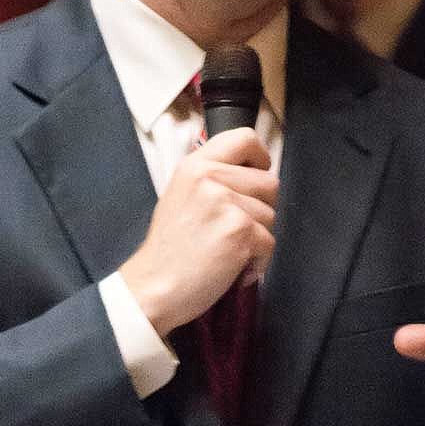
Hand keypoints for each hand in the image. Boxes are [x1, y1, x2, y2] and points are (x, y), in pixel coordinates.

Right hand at [120, 128, 277, 336]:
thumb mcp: (181, 195)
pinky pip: (269, 243)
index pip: (244, 138)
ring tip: (227, 251)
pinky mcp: (239, 231)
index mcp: (194, 165)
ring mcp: (225, 203)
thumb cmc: (169, 250)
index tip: (255, 176)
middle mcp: (209, 177)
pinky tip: (232, 268)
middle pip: (269, 182)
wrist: (152, 287)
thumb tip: (254, 173)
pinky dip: (257, 262)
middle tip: (233, 229)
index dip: (259, 158)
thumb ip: (212, 178)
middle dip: (261, 210)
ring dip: (257, 239)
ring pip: (271, 215)